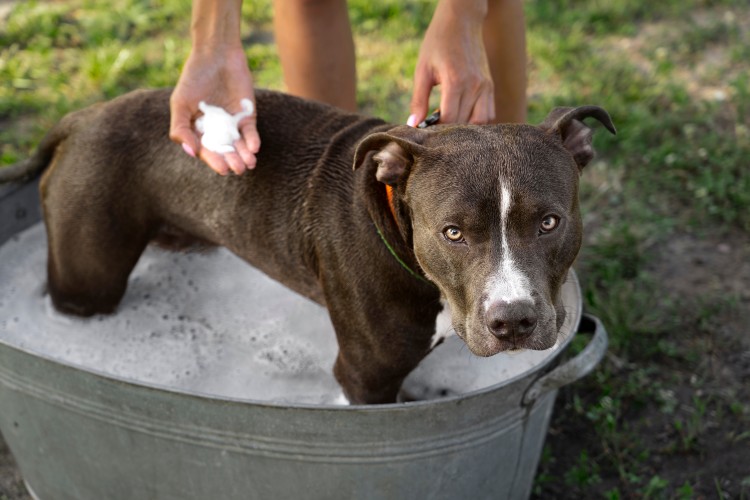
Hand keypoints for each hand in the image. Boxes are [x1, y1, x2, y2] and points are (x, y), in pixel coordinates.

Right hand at [169, 46, 260, 174]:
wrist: (216, 55)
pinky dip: (253, 141)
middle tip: (237, 169)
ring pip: (239, 146)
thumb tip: (192, 152)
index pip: (206, 151)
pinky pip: (251, 133)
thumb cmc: (193, 78)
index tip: (222, 168)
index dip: (213, 160)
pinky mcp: (247, 117)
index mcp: (197, 132)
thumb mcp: (180, 104)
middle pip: (224, 151)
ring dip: (244, 156)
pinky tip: (254, 149)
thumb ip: (181, 128)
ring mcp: (232, 126)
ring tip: (248, 164)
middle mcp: (215, 132)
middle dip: (231, 161)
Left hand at [409, 0, 493, 125]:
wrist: (462, 21)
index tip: (425, 131)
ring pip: (480, 123)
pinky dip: (477, 122)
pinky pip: (489, 114)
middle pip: (464, 124)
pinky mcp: (490, 87)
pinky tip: (462, 119)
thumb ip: (418, 100)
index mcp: (456, 81)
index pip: (449, 120)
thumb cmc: (438, 43)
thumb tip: (413, 124)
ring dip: (465, 130)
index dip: (436, 130)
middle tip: (434, 130)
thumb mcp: (422, 70)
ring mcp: (486, 87)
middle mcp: (475, 86)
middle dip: (448, 131)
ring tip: (449, 124)